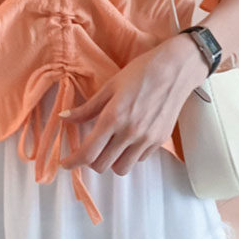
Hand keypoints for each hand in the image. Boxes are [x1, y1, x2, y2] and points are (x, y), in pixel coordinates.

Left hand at [57, 35, 208, 176]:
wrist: (175, 69)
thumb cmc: (141, 72)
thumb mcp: (109, 87)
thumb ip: (86, 108)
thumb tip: (64, 117)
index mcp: (113, 117)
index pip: (88, 153)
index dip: (73, 162)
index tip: (66, 163)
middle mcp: (130, 132)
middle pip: (102, 165)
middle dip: (91, 160)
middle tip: (90, 148)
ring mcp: (146, 139)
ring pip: (121, 168)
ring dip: (112, 161)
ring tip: (112, 145)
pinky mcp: (159, 141)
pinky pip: (139, 159)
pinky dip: (130, 154)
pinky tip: (130, 137)